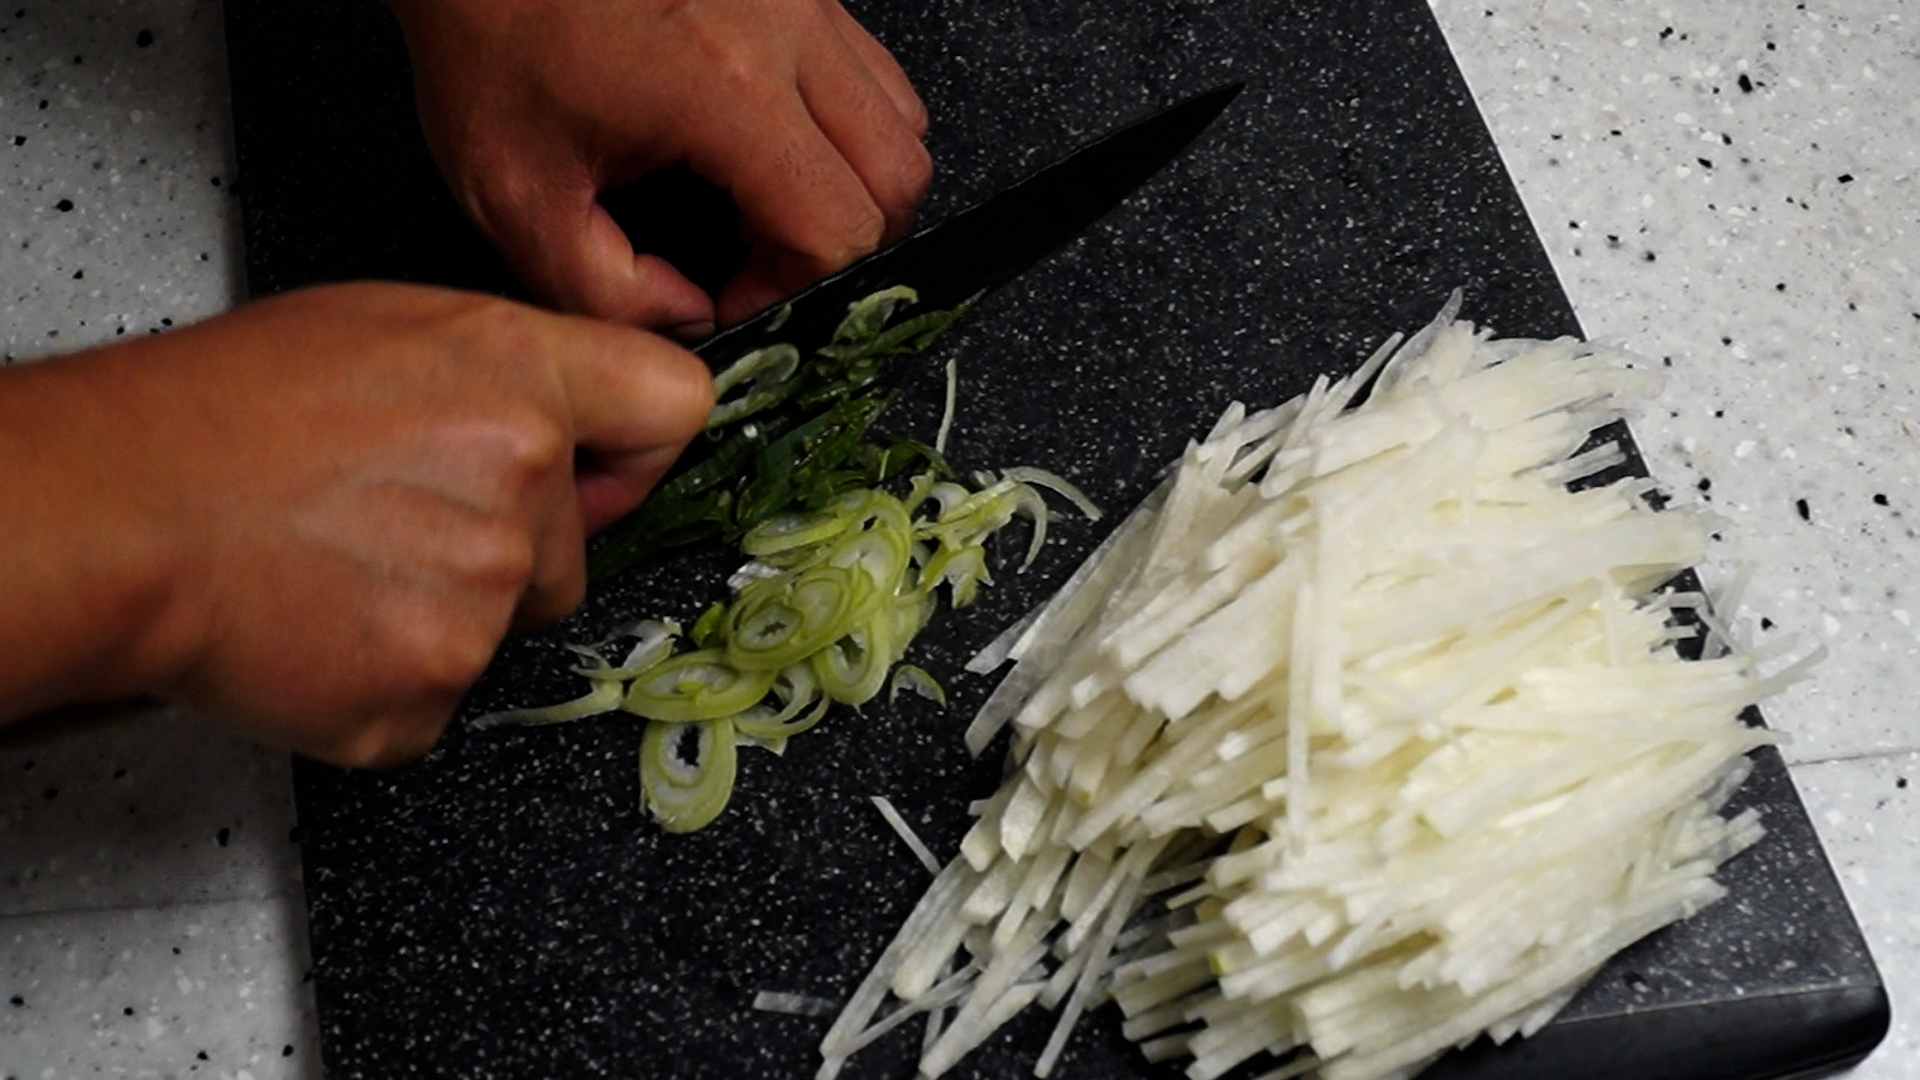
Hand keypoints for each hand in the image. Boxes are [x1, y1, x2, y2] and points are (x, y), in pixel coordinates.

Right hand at [0, 284, 711, 766]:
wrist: (115, 517)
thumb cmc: (219, 415)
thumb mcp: (386, 329)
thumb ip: (506, 373)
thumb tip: (569, 421)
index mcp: (518, 382)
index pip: (674, 406)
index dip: (637, 449)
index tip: (603, 468)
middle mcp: (520, 492)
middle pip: (572, 553)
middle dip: (506, 549)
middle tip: (390, 520)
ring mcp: (478, 606)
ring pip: (500, 626)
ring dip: (436, 611)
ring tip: (336, 562)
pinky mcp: (424, 697)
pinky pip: (436, 696)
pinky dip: (385, 674)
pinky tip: (323, 622)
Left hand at [390, 0, 931, 331]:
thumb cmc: (490, 32)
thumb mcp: (515, 193)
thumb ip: (604, 291)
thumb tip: (687, 320)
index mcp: (723, 86)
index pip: (838, 226)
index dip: (798, 290)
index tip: (738, 298)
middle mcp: (784, 31)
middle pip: (898, 179)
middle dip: (844, 248)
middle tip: (765, 265)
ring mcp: (801, 0)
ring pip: (903, 124)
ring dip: (856, 187)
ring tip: (771, 209)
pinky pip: (874, 75)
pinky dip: (847, 132)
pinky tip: (771, 150)